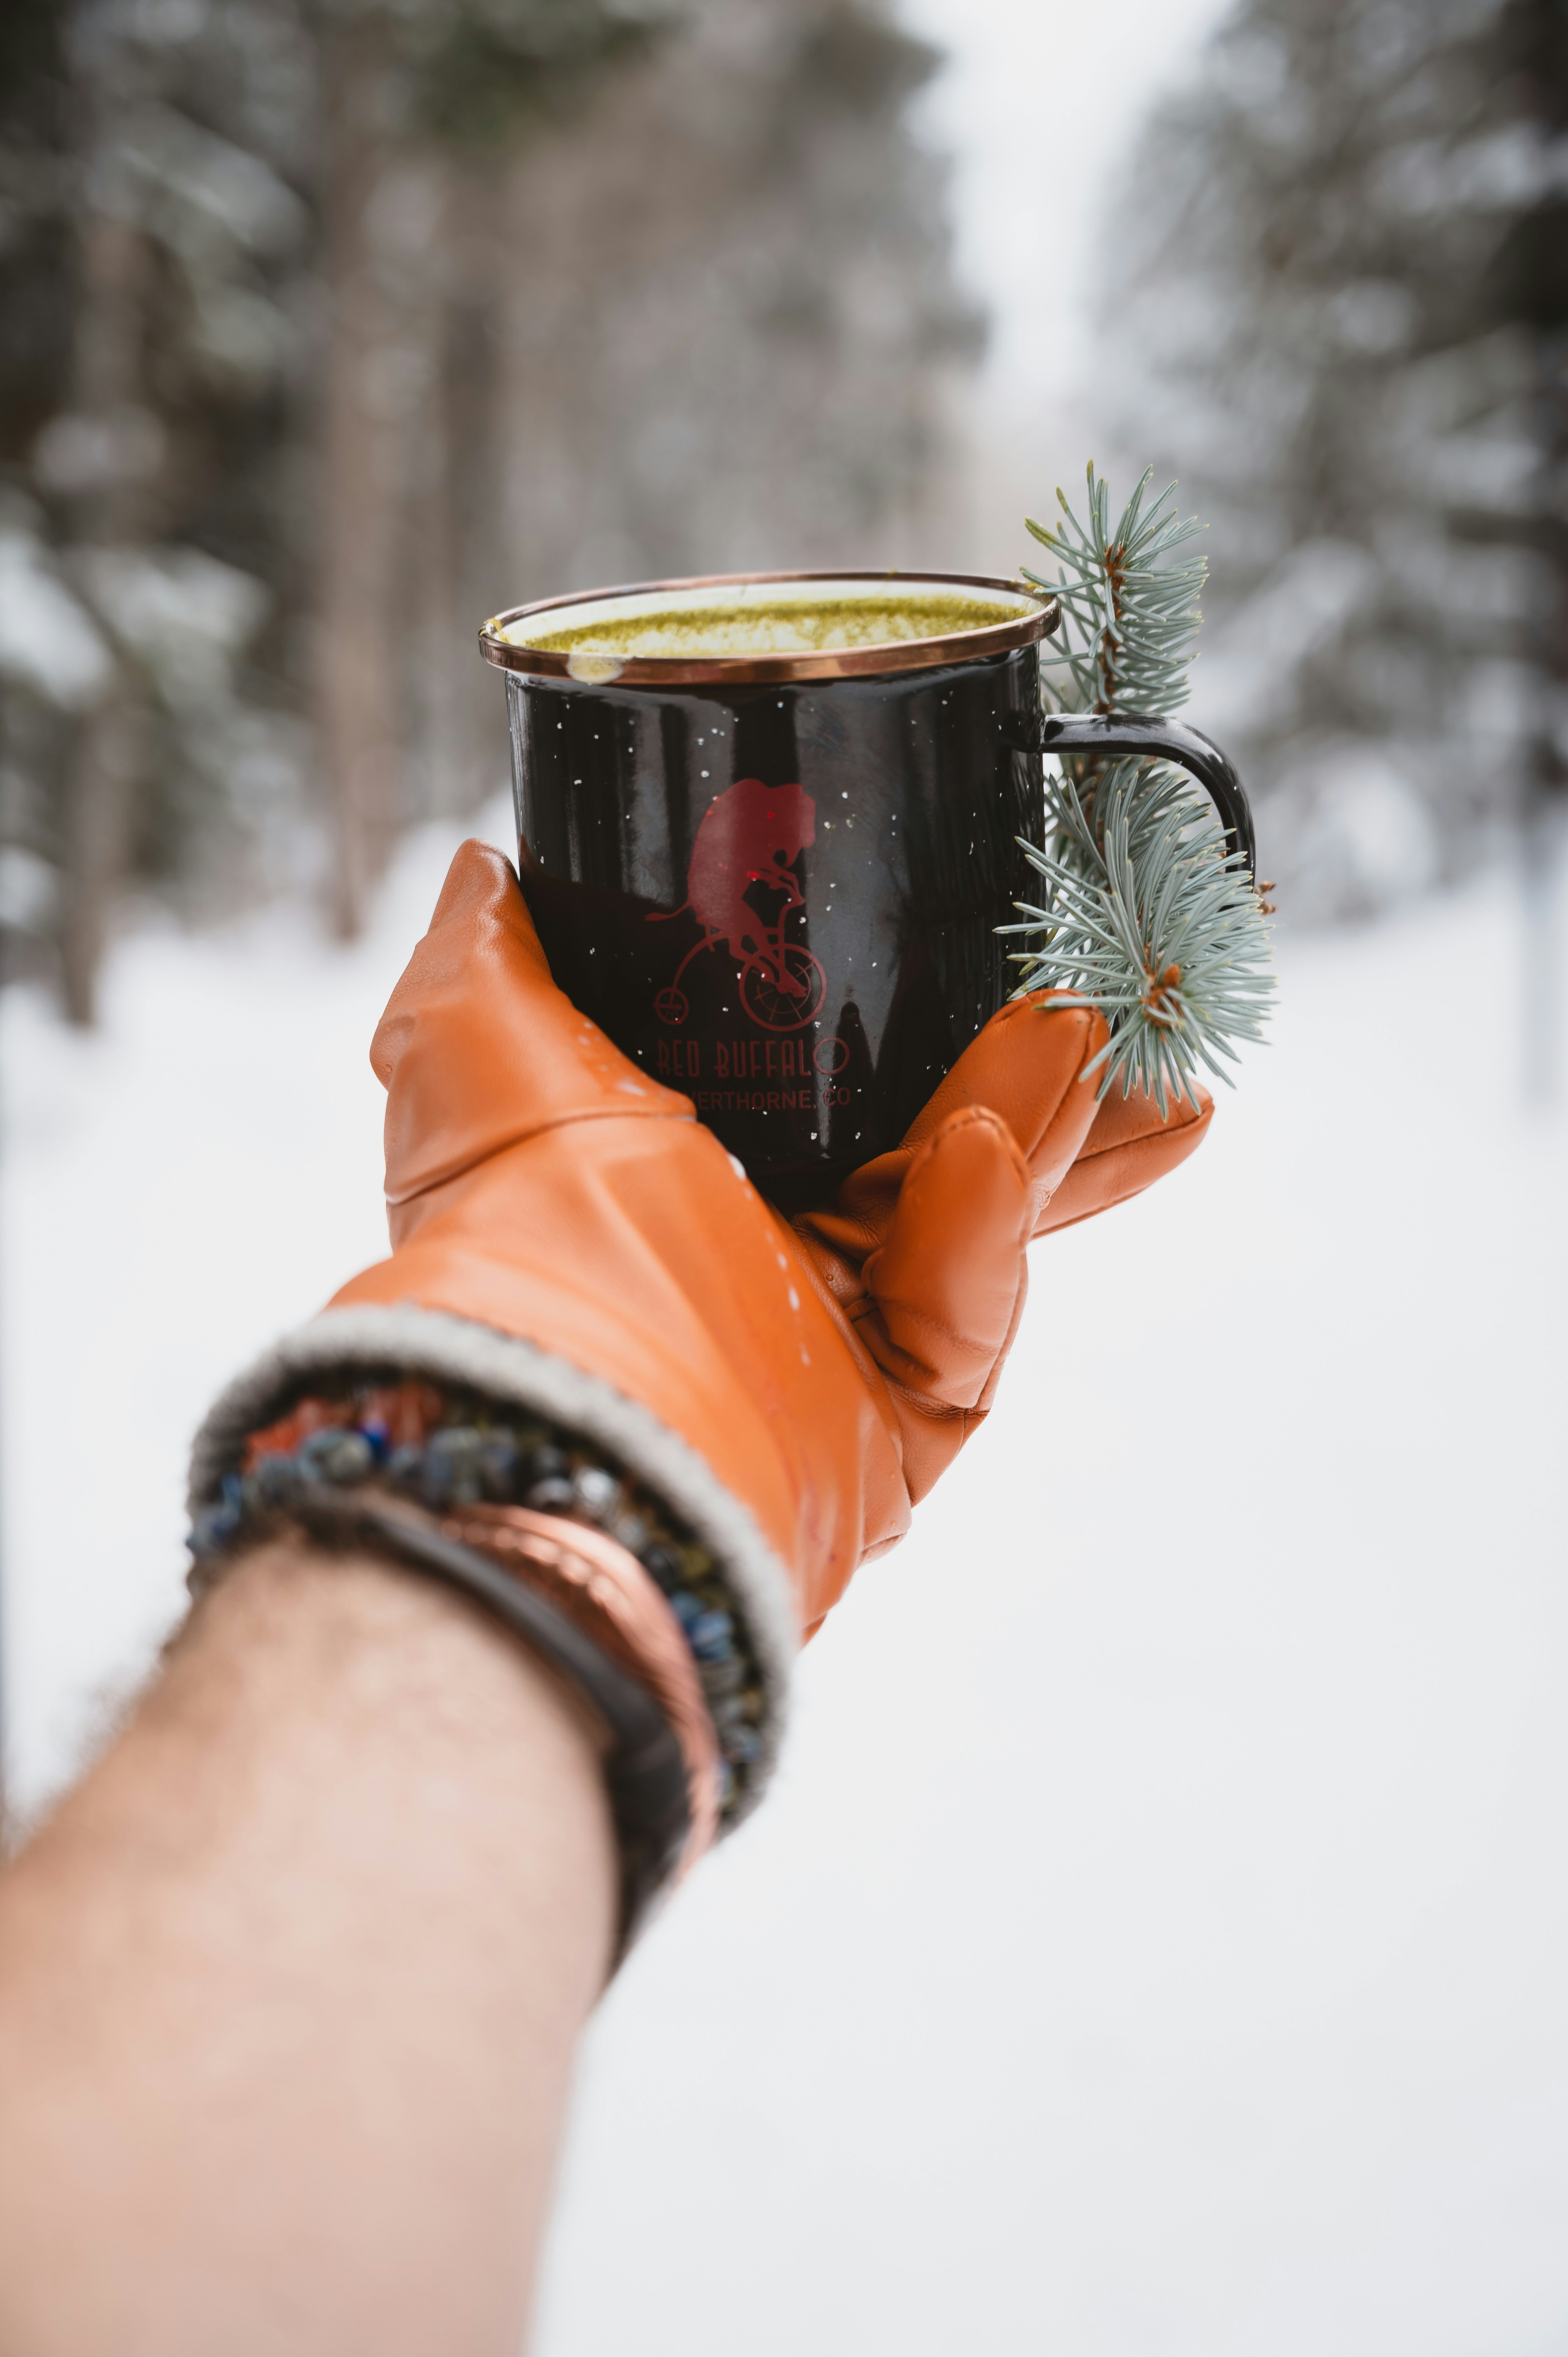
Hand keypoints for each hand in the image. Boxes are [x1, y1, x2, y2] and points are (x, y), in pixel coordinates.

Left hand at [320, 842, 1208, 1674]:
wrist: (551, 1407)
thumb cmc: (514, 1231)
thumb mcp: (483, 1051)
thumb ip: (490, 954)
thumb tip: (483, 869)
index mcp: (694, 1163)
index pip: (844, 1073)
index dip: (928, 1007)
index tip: (1006, 941)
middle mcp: (775, 1254)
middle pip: (951, 1140)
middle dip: (1051, 1069)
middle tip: (1128, 991)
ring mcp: (844, 1345)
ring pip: (988, 1219)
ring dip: (1049, 1121)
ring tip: (1096, 1035)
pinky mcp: (898, 1429)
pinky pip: (968, 1318)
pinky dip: (983, 1233)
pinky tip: (988, 1150)